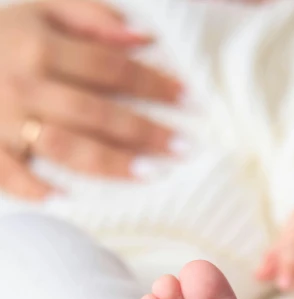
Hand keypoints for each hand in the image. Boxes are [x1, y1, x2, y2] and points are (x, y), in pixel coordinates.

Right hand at [0, 0, 183, 199]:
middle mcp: (26, 84)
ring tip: (149, 175)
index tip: (190, 100)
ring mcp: (3, 119)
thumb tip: (143, 36)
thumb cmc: (1, 33)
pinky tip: (66, 201)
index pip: (110, 68)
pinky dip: (34, 188)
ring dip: (108, 163)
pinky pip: (9, 173)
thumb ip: (90, 15)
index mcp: (41, 46)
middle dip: (143, 131)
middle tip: (184, 148)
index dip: (153, 83)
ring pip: (64, 146)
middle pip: (95, 112)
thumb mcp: (40, 7)